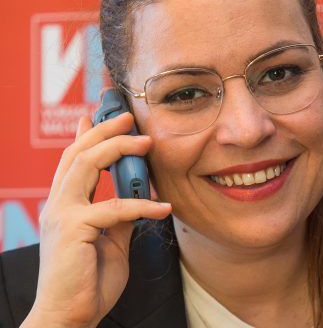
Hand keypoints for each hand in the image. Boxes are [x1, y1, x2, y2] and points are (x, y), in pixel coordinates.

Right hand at [22, 113, 171, 327]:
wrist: (70, 316)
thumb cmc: (88, 281)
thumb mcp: (111, 241)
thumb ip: (120, 216)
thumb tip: (137, 197)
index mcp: (66, 204)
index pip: (74, 160)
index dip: (86, 135)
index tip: (99, 114)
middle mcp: (59, 204)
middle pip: (78, 153)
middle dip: (104, 130)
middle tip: (128, 117)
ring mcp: (62, 214)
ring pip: (86, 164)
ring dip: (117, 149)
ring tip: (146, 141)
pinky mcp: (73, 229)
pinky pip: (114, 207)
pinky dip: (142, 204)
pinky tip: (164, 207)